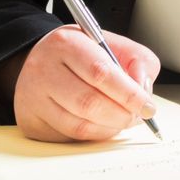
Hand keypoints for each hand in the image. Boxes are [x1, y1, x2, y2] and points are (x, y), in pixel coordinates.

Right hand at [11, 26, 160, 142]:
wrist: (40, 61)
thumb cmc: (79, 53)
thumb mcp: (111, 43)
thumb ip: (136, 59)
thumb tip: (143, 89)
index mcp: (66, 43)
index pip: (101, 72)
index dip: (129, 94)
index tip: (147, 106)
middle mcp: (44, 69)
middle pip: (89, 103)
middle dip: (121, 115)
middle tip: (137, 116)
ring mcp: (34, 98)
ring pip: (79, 125)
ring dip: (109, 128)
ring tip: (123, 120)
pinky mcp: (31, 121)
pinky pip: (69, 136)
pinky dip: (94, 135)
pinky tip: (103, 125)